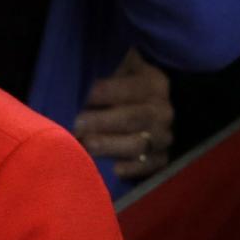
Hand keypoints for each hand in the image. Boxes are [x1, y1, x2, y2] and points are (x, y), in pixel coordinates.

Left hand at [74, 48, 174, 180]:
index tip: (82, 95)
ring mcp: (163, 137)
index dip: (106, 92)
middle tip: (76, 124)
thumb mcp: (116, 70)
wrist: (139, 110)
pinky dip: (131, 169)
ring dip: (110, 145)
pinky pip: (149, 167)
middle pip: (133, 118)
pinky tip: (112, 169)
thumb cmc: (117, 87)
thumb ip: (103, 70)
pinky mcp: (161, 159)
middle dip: (102, 122)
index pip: (131, 88)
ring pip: (139, 144)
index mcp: (153, 83)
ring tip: (85, 145)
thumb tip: (77, 80)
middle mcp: (163, 111)